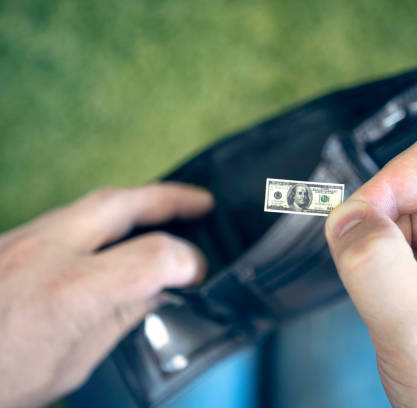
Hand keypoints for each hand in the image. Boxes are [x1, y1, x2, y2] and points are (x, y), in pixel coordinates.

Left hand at [0, 183, 212, 407]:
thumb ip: (122, 318)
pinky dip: (103, 217)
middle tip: (200, 201)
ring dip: (136, 202)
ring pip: (92, 201)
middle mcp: (44, 254)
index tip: (198, 273)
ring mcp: (21, 240)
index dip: (188, 262)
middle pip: (121, 202)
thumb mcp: (73, 363)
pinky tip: (116, 232)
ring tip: (163, 210)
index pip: (152, 257)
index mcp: (69, 294)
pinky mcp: (10, 238)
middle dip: (169, 196)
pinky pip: (67, 215)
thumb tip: (160, 292)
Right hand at [325, 134, 416, 406]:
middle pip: (413, 188)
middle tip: (371, 279)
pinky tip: (393, 308)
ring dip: (378, 255)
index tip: (357, 226)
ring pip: (398, 219)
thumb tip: (342, 214)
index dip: (389, 184)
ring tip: (393, 305)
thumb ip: (377, 267)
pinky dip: (378, 272)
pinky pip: (395, 249)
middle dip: (380, 227)